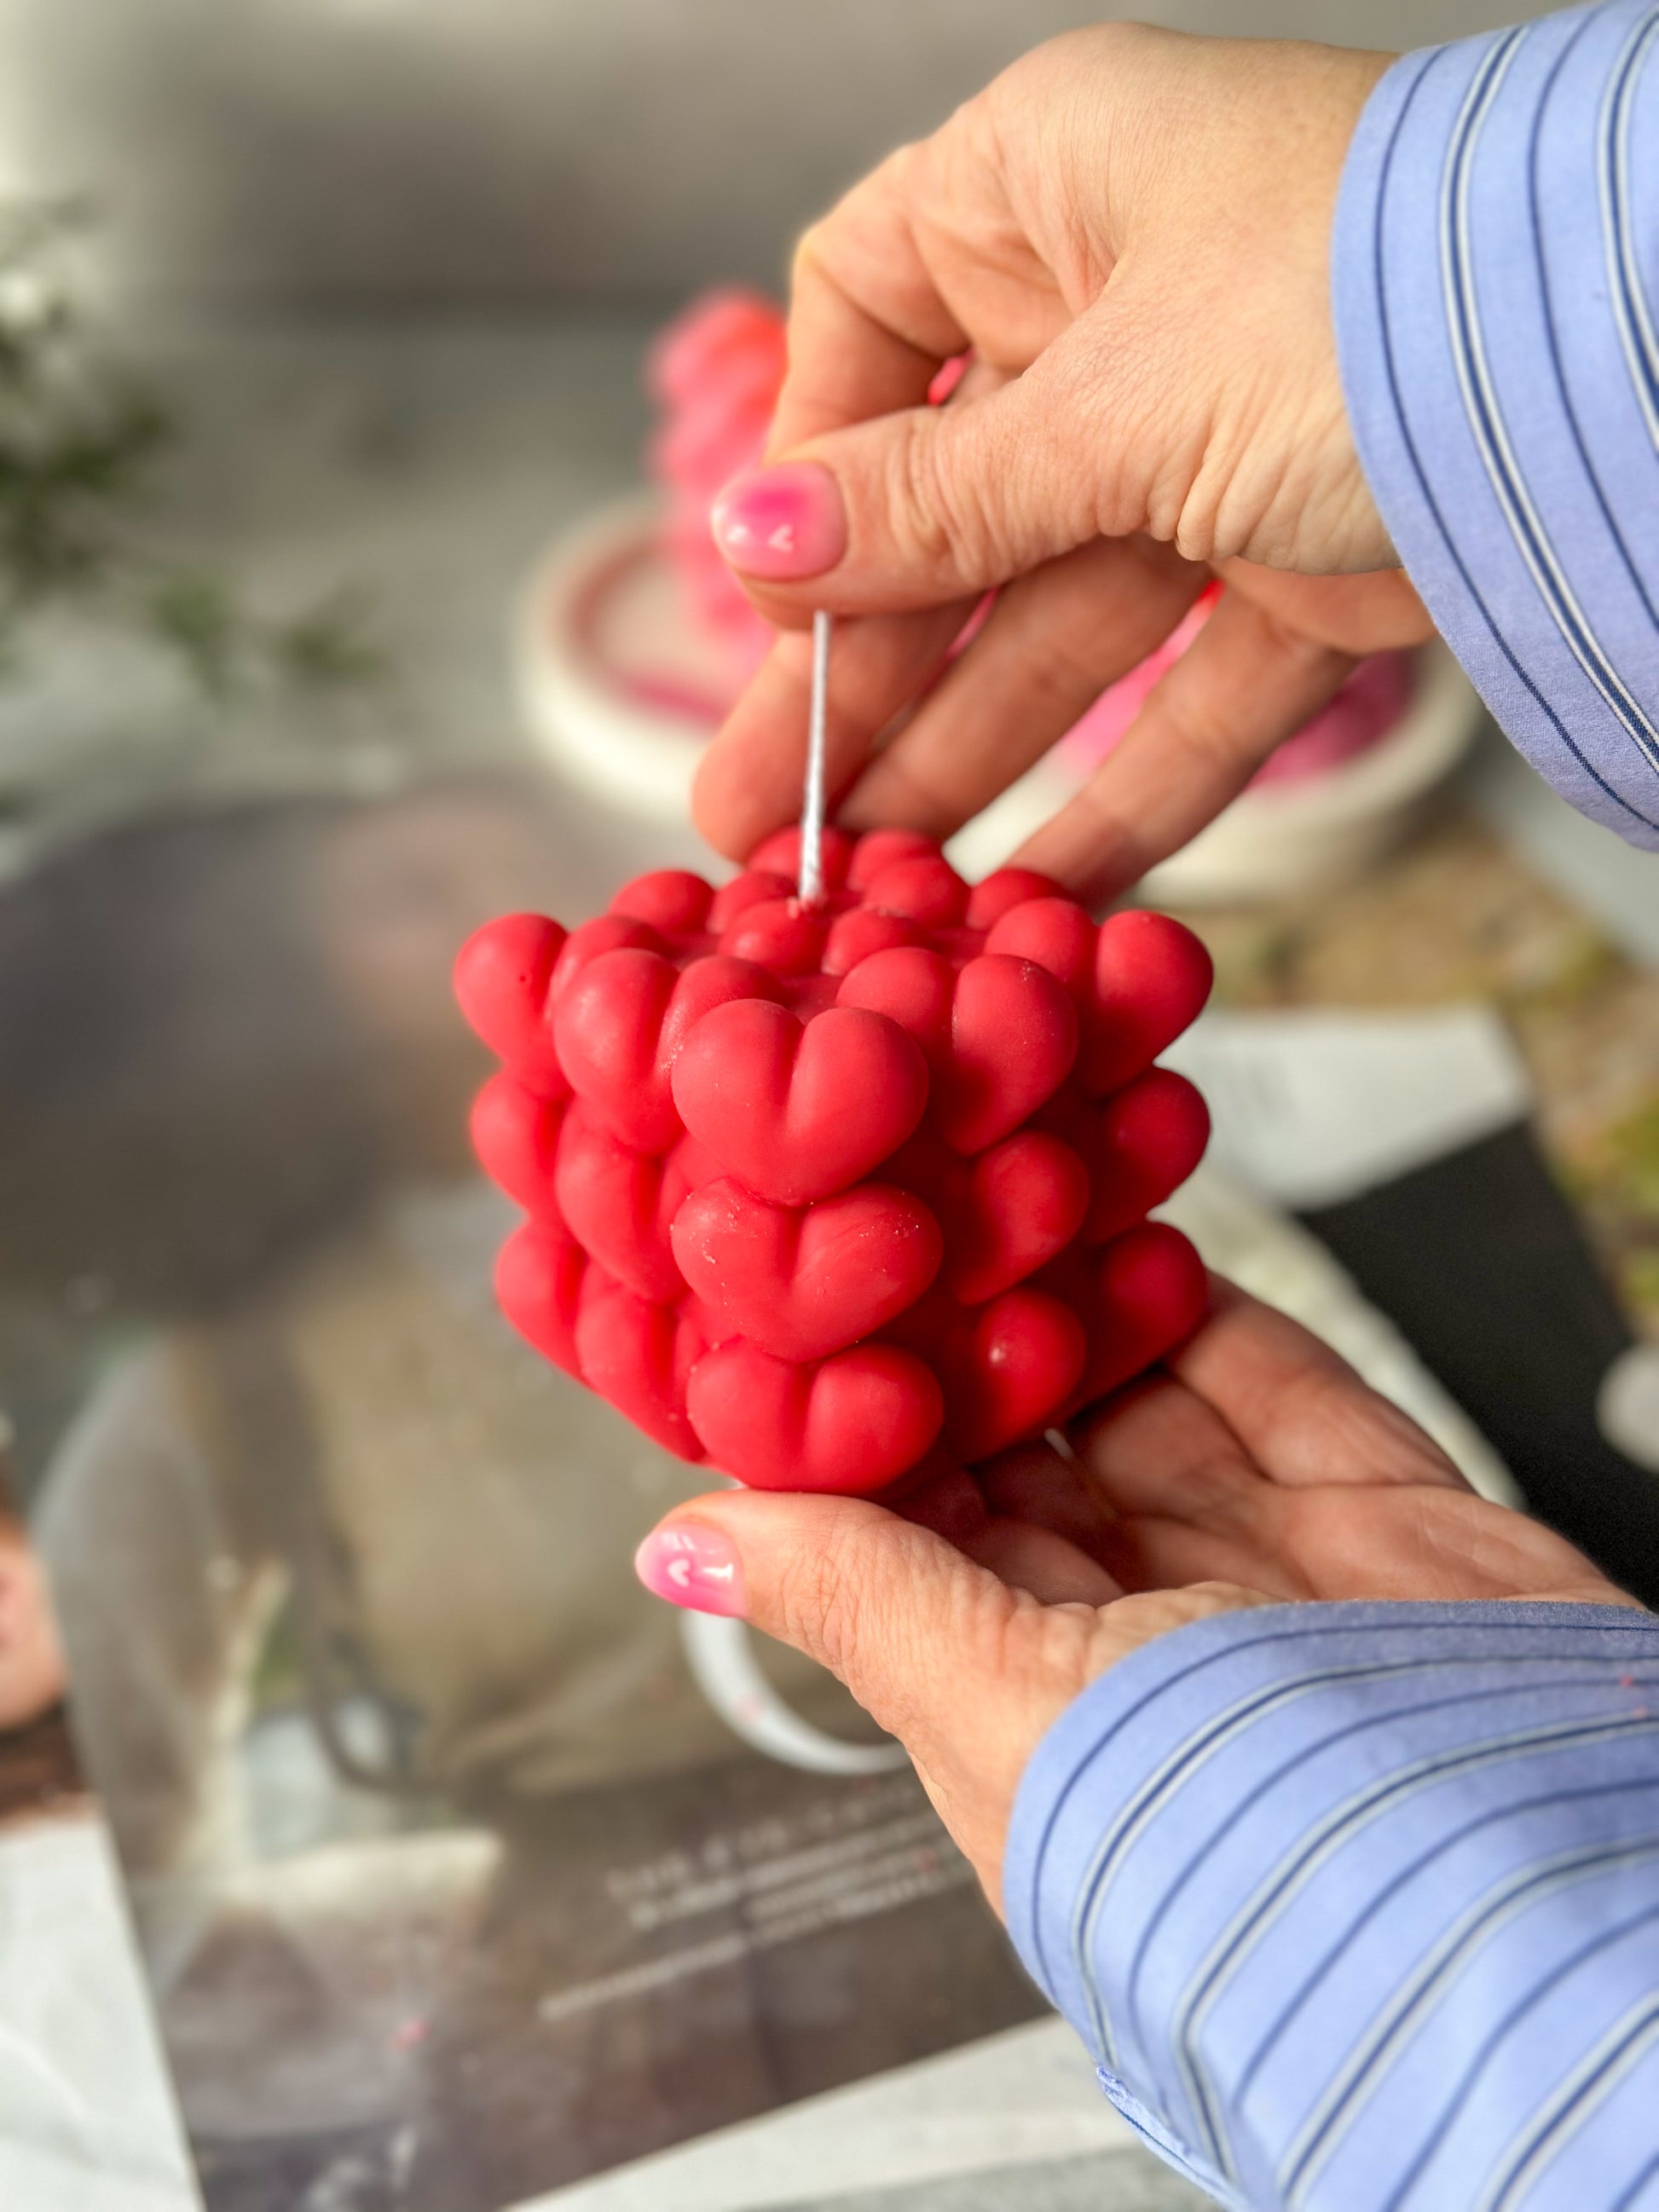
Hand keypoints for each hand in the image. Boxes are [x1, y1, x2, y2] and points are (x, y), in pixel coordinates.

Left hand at [634, 1284, 1634, 1910]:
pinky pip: (1271, 1380)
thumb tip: (680, 1547)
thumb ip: (858, 1600)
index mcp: (1021, 1719)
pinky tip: (1133, 1224)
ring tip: (996, 1182)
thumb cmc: (1249, 1850)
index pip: (898, 1540)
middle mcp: (1136, 1648)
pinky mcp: (1377, 1520)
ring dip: (1069, 1299)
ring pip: (1136, 1403)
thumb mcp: (1009, 1714)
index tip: (801, 1294)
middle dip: (956, 1339)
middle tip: (894, 1202)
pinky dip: (1196, 1300)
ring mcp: (1259, 1577)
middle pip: (1019, 1458)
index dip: (849, 1417)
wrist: (1541, 1882)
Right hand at [691, 27, 1436, 902]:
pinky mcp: (1311, 561)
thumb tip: (751, 540)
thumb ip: (931, 499)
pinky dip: (1133, 788)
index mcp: (1049, 191)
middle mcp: (1122, 310)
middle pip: (949, 515)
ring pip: (1060, 621)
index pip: (867, 315)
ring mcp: (1218, 444)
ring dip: (972, 758)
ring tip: (879, 887)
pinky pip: (1193, 687)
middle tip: (765, 821)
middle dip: (857, 679)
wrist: (1624, 367)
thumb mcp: (1106, 402)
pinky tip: (1045, 887)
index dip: (808, 462)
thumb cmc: (1356, 293)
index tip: (771, 594)